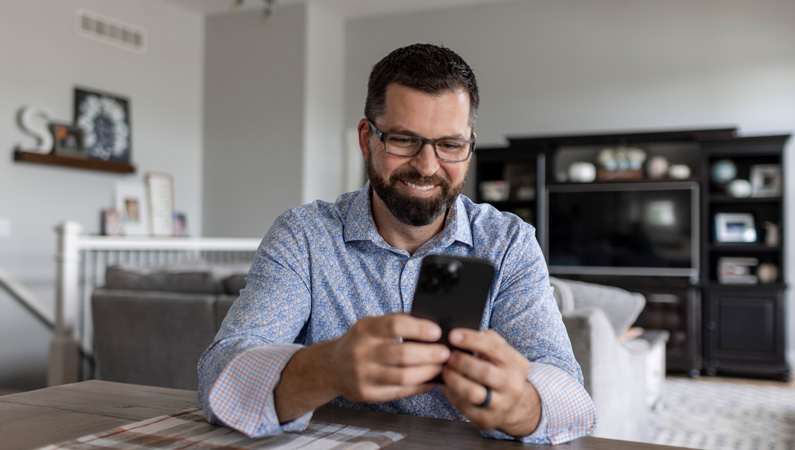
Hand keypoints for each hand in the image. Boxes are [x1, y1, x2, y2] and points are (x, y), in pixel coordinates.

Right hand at [329, 313, 449, 402]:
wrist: (331, 366)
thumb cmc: (358, 342)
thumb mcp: (370, 324)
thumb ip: (395, 322)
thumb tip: (429, 326)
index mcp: (365, 329)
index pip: (395, 325)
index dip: (419, 328)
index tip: (436, 332)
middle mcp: (361, 352)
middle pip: (403, 354)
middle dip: (430, 354)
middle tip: (446, 353)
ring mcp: (363, 375)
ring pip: (403, 377)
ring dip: (427, 372)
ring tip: (440, 367)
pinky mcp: (366, 393)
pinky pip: (398, 392)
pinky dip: (418, 387)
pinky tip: (429, 381)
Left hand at [439, 329, 540, 437]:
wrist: (513, 404)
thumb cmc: (499, 370)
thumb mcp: (501, 353)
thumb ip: (485, 340)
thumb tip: (459, 334)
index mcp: (516, 364)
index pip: (494, 348)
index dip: (471, 340)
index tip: (453, 335)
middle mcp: (512, 385)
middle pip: (484, 372)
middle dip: (461, 362)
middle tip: (448, 356)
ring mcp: (501, 405)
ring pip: (473, 393)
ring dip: (454, 379)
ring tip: (445, 370)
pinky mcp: (488, 419)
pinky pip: (465, 407)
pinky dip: (452, 394)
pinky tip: (447, 385)